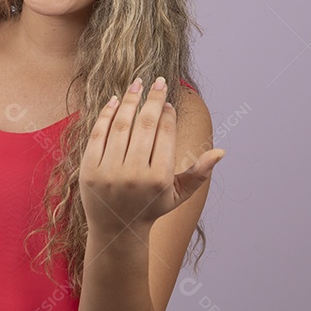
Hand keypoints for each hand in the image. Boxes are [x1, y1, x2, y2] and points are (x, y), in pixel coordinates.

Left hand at [79, 76, 222, 235]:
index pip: (164, 134)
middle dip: (153, 99)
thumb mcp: (177, 195)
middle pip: (145, 124)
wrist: (115, 229)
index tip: (168, 103)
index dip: (167, 114)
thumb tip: (221, 152)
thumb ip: (198, 174)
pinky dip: (107, 114)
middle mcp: (134, 175)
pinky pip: (98, 134)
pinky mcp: (89, 170)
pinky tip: (115, 100)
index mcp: (159, 179)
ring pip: (121, 125)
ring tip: (137, 84)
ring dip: (131, 100)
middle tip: (158, 81)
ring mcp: (109, 172)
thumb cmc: (150, 208)